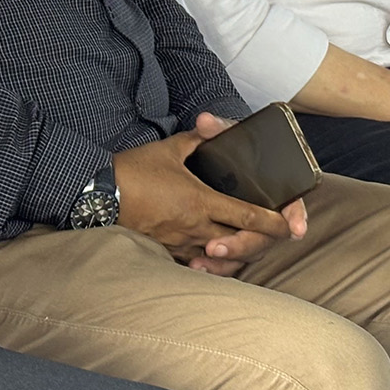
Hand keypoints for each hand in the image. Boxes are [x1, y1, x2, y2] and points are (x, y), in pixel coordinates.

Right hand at [113, 113, 303, 275]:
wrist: (99, 194)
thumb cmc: (134, 170)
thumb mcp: (169, 148)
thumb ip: (197, 139)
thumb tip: (212, 128)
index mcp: (201, 201)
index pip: (248, 216)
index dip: (274, 223)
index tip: (290, 226)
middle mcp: (195, 226)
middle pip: (239, 241)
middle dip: (260, 242)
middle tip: (275, 237)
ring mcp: (180, 242)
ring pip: (219, 256)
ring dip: (236, 254)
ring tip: (247, 248)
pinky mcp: (166, 249)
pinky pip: (195, 261)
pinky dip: (210, 261)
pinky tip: (214, 258)